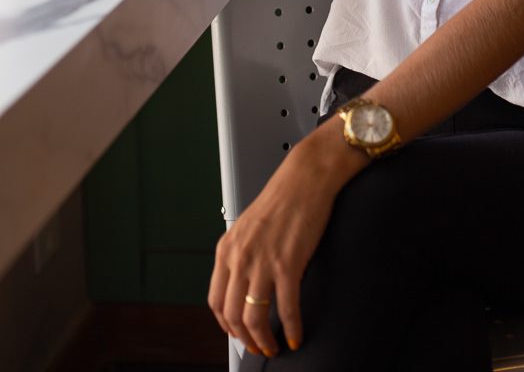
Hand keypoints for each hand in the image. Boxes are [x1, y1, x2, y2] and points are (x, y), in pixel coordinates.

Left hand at [208, 122, 367, 356]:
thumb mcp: (249, 226)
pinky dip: (291, 329)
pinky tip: (296, 334)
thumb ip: (241, 254)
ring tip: (274, 346)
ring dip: (264, 341)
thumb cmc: (284, 196)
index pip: (215, 301)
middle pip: (232, 315)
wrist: (307, 176)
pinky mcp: (289, 263)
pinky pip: (287, 308)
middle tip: (258, 347)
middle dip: (245, 339)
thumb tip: (243, 286)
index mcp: (227, 248)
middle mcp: (240, 256)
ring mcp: (263, 261)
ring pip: (254, 317)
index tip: (238, 334)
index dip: (226, 325)